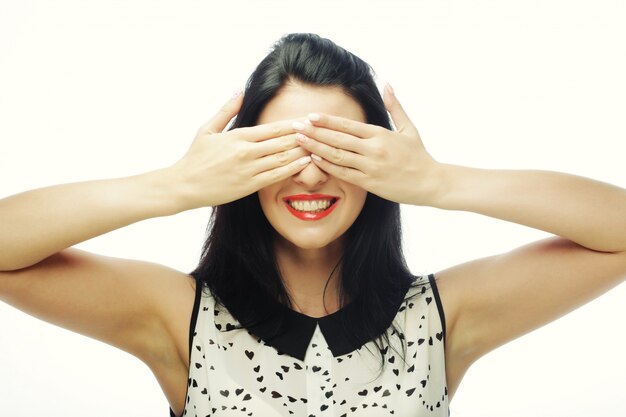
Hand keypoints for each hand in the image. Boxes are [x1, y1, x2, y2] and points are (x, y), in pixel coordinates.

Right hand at [170, 92, 311, 208]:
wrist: (184, 185)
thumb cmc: (195, 157)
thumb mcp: (207, 129)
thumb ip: (226, 110)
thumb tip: (240, 90)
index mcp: (238, 137)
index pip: (272, 128)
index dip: (292, 124)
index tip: (306, 120)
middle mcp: (246, 152)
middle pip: (282, 142)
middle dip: (302, 136)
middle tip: (319, 131)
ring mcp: (249, 170)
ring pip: (283, 158)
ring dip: (302, 151)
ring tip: (318, 145)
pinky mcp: (250, 186)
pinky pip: (277, 175)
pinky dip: (294, 168)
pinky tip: (306, 163)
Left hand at [293, 84, 442, 205]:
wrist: (431, 182)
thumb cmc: (418, 155)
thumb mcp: (409, 127)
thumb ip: (395, 106)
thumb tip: (388, 83)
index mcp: (381, 134)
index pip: (348, 125)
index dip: (327, 120)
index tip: (311, 115)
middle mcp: (373, 150)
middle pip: (338, 139)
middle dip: (315, 131)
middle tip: (296, 126)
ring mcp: (370, 167)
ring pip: (337, 156)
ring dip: (316, 147)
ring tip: (300, 140)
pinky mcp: (370, 183)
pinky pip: (344, 174)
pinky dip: (328, 166)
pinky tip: (314, 159)